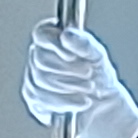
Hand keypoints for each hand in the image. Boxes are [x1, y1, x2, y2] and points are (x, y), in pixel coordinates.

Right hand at [21, 20, 137, 137]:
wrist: (103, 104)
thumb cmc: (98, 75)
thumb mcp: (97, 56)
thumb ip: (84, 43)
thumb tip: (66, 34)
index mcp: (53, 41)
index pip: (41, 34)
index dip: (53, 44)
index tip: (71, 55)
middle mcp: (38, 58)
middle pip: (40, 60)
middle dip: (68, 69)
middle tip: (88, 74)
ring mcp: (33, 80)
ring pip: (41, 82)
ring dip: (70, 87)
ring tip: (88, 89)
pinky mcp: (34, 102)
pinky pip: (41, 101)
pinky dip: (65, 103)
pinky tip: (79, 103)